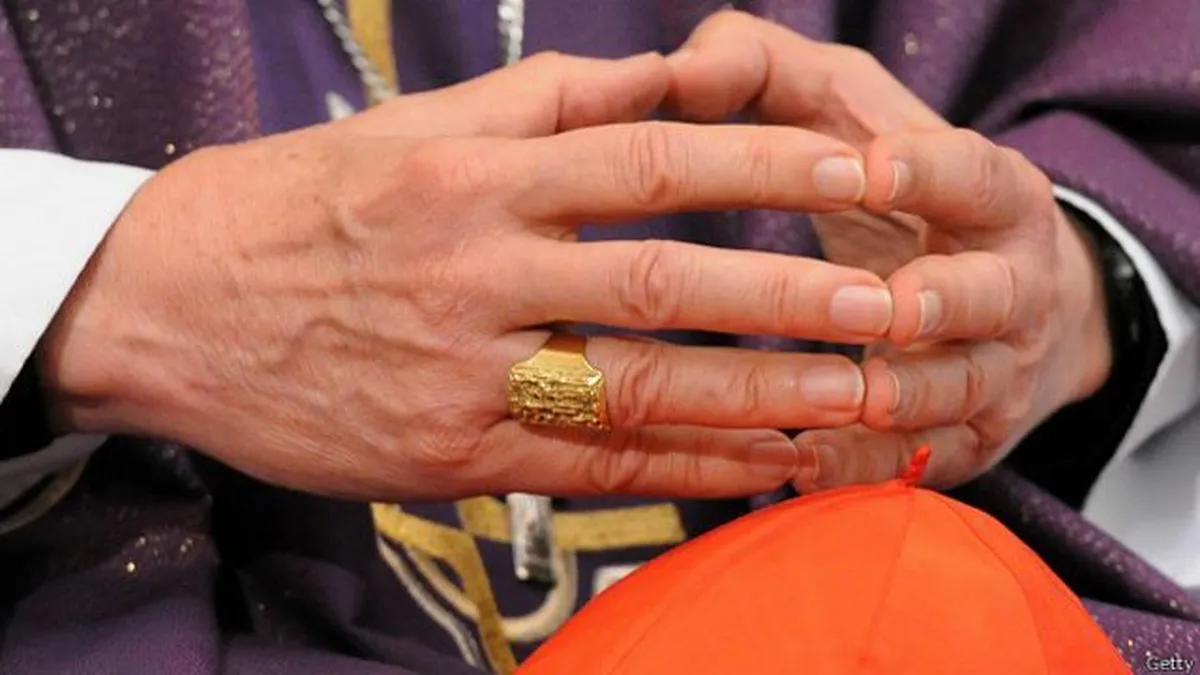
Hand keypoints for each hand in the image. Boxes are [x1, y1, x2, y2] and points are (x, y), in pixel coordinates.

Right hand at [39, 52, 892, 500]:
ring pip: (636, 387)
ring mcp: (463, 371)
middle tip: (897, 302)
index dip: (766, 165)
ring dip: (756, 396)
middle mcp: (476, 269)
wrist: (166, 304)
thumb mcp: (413, 127)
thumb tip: (671, 74)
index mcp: (474, 171)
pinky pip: (586, 465)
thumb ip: (547, 101)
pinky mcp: (446, 454)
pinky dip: (681, 469)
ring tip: (853, 400)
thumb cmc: (299, 203)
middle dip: (791, 294)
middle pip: (664, 279)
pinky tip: (755, 468)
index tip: (859, 168)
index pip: (651, 158)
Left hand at [665, 11, 1111, 486]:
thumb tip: (681, 70)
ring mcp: (995, 368)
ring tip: (863, 399)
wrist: (1007, 303)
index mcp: (989, 193)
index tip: (873, 169)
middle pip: (993, 294)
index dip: (931, 173)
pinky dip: (868, 466)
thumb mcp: (850, 119)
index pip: (974, 175)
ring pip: (967, 390)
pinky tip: (807, 466)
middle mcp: (1009, 284)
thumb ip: (769, 74)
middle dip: (949, 301)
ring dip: (914, 398)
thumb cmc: (902, 198)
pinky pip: (922, 462)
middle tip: (895, 306)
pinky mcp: (967, 439)